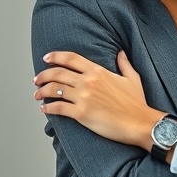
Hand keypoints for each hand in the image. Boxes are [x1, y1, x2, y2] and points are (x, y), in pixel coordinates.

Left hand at [34, 51, 163, 148]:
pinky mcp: (81, 114)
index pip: (71, 58)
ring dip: (42, 91)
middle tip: (37, 79)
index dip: (56, 56)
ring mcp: (83, 98)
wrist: (140, 123)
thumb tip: (120, 52)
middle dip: (43, 75)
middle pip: (58, 73)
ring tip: (37, 94)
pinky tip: (44, 109)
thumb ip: (124, 64)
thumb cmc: (137, 103)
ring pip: (54, 90)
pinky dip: (48, 108)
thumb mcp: (132, 78)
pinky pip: (58, 108)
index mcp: (98, 72)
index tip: (46, 58)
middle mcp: (88, 82)